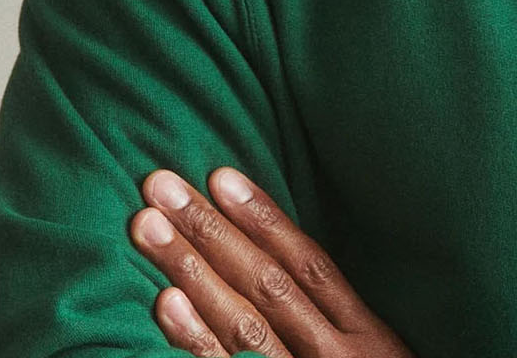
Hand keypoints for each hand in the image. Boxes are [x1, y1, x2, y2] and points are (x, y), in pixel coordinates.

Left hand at [127, 166, 415, 357]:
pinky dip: (196, 343)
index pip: (311, 265)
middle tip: (159, 185)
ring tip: (147, 228)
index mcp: (369, 338)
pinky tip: (166, 305)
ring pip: (244, 325)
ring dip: (191, 270)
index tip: (219, 176)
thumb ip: (337, 319)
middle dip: (210, 231)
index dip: (264, 219)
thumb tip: (274, 261)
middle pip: (267, 285)